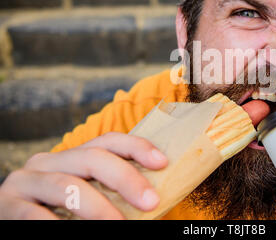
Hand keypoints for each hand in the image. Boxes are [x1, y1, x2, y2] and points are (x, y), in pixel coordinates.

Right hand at [0, 132, 167, 219]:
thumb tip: (153, 199)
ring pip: (68, 186)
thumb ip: (112, 193)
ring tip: (120, 225)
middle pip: (92, 157)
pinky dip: (58, 225)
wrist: (16, 222)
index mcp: (72, 157)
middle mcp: (48, 161)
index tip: (163, 162)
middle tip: (151, 202)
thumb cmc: (61, 214)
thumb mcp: (88, 197)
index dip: (136, 147)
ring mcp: (25, 181)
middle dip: (125, 178)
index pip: (108, 141)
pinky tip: (79, 233)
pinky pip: (34, 214)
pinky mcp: (7, 204)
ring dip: (98, 207)